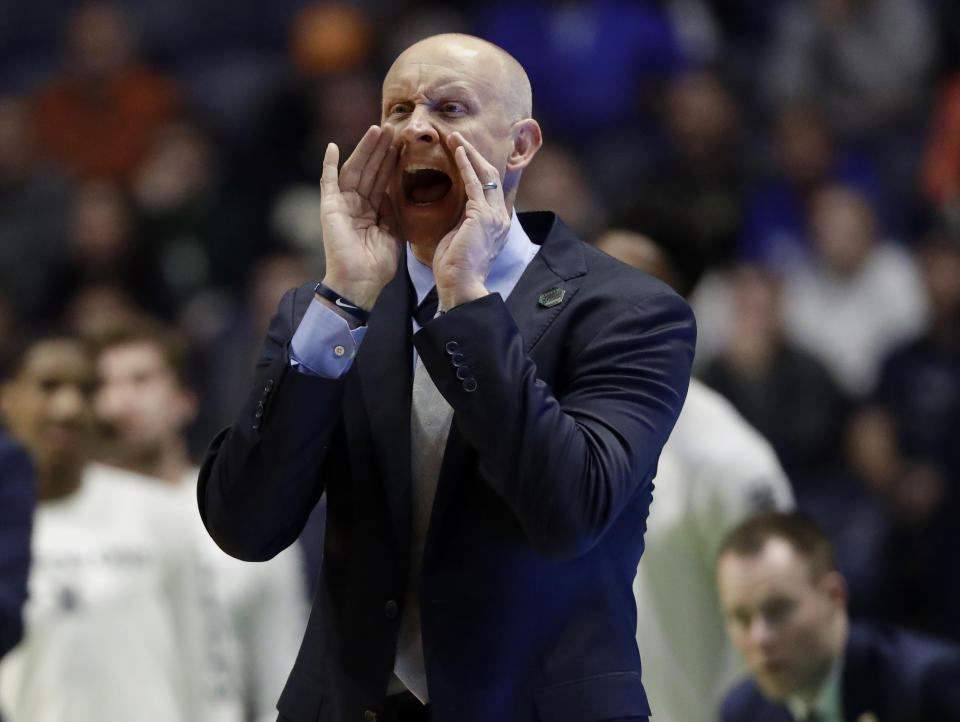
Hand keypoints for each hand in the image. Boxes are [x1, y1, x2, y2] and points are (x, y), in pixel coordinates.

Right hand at [319, 124, 401, 309]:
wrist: (362, 282)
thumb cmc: (379, 263)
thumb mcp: (394, 232)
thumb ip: (394, 209)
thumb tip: (398, 190)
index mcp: (372, 210)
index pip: (383, 179)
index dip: (392, 161)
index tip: (404, 143)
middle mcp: (356, 204)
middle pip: (370, 169)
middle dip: (381, 149)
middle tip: (393, 128)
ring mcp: (342, 204)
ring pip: (355, 169)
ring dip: (365, 150)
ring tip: (377, 130)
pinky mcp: (329, 208)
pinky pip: (327, 182)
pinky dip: (327, 164)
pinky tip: (332, 146)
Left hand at [432, 132, 510, 310]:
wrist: (460, 288)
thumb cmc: (454, 271)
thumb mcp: (458, 239)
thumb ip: (460, 221)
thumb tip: (452, 210)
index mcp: (495, 225)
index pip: (488, 188)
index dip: (474, 167)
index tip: (459, 153)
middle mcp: (500, 217)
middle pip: (489, 176)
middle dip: (473, 154)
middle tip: (456, 137)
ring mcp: (494, 216)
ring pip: (484, 174)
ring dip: (468, 153)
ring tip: (454, 137)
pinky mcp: (482, 216)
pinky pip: (474, 183)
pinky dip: (465, 165)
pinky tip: (456, 151)